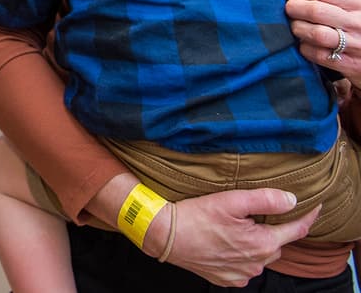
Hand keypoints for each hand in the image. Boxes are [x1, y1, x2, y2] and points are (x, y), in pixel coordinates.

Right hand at [155, 189, 316, 286]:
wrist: (164, 235)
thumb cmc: (195, 215)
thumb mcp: (231, 200)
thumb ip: (265, 199)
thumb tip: (292, 200)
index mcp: (262, 244)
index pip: (297, 230)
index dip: (308, 216)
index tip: (314, 205)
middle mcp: (256, 264)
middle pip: (277, 243)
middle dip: (271, 229)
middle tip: (252, 214)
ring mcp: (242, 274)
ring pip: (261, 256)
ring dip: (255, 243)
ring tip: (235, 228)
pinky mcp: (227, 279)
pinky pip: (245, 267)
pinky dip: (241, 256)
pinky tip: (225, 244)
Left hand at [283, 0, 360, 84]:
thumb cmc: (359, 24)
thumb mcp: (351, 5)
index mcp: (358, 3)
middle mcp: (358, 22)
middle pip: (315, 11)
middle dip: (293, 8)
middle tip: (288, 10)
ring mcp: (355, 44)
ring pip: (315, 33)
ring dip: (297, 29)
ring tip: (295, 27)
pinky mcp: (350, 64)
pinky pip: (318, 54)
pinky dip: (305, 48)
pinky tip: (305, 44)